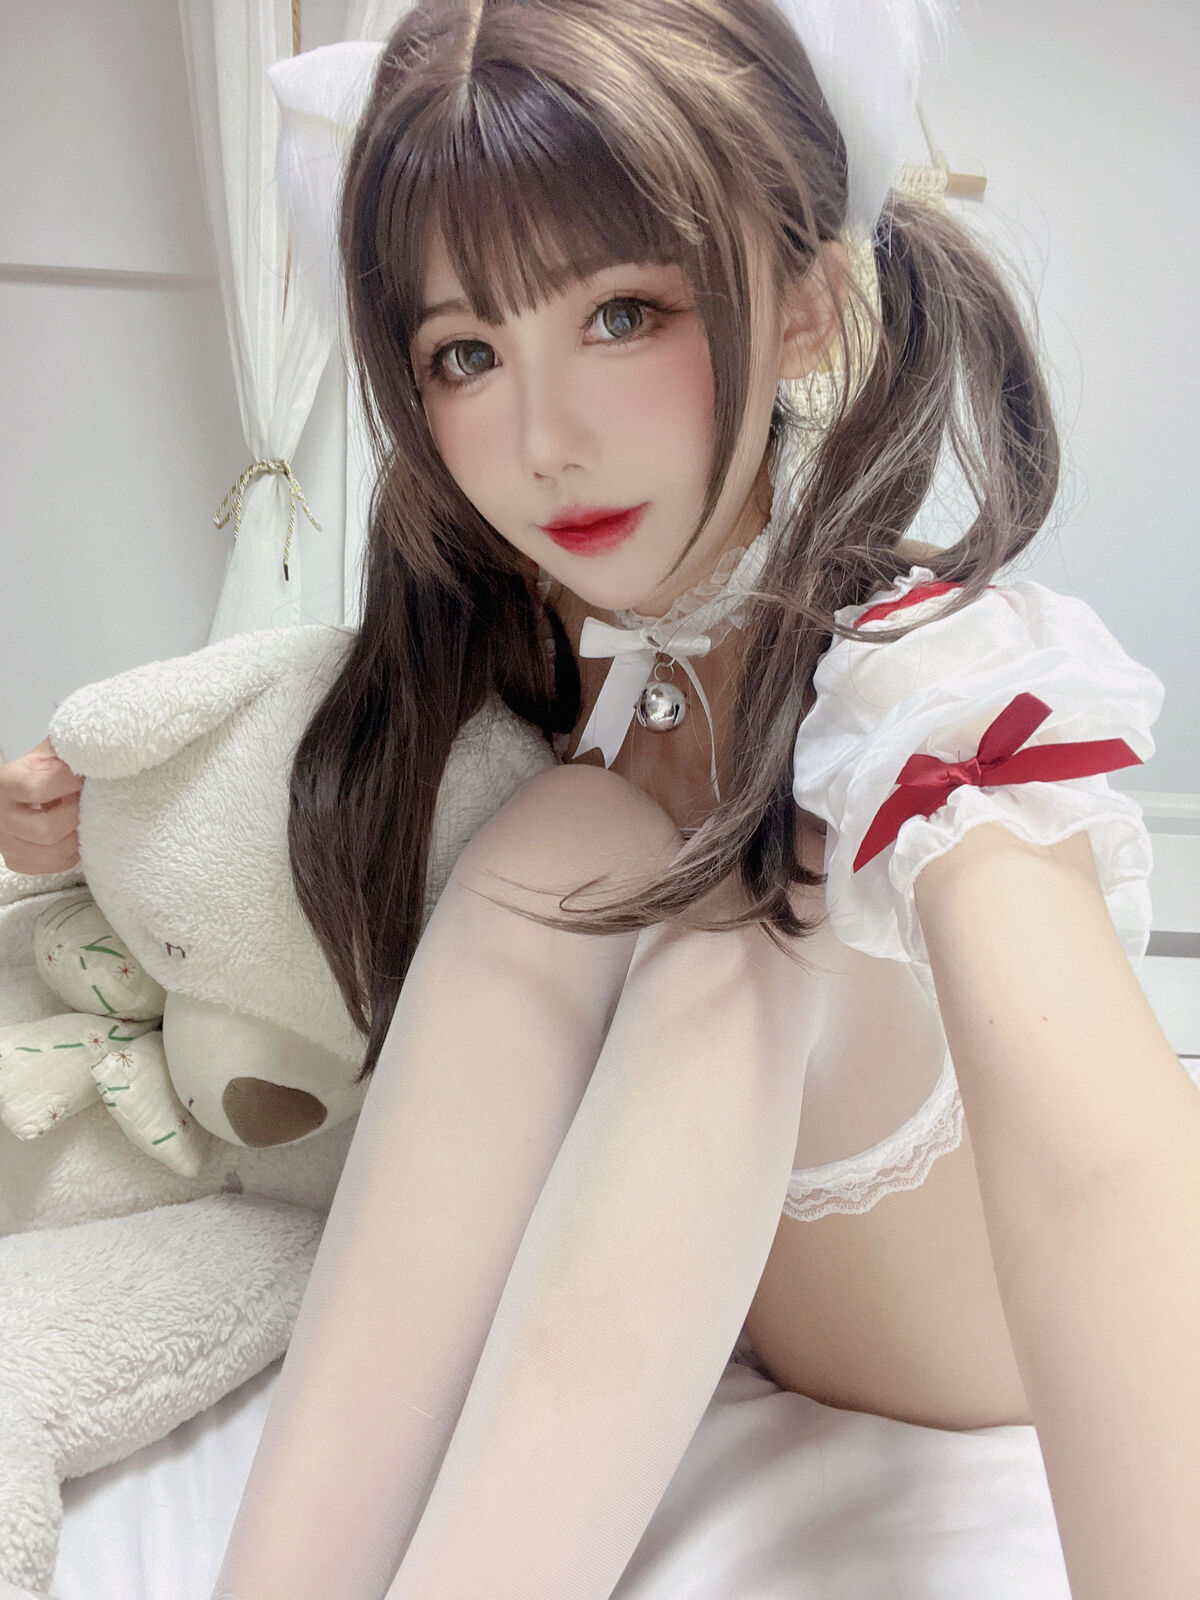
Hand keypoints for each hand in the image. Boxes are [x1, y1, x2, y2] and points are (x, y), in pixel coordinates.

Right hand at [0, 736, 83, 873]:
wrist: (19, 782)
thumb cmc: (38, 762)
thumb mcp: (48, 747)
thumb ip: (67, 750)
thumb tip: (96, 755)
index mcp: (5, 783)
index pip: (38, 789)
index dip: (67, 782)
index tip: (79, 776)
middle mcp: (0, 816)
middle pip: (47, 830)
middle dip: (74, 815)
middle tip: (80, 801)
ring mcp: (6, 842)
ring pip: (54, 853)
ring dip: (75, 835)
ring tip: (77, 816)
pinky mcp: (16, 859)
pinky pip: (52, 866)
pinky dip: (69, 851)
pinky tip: (69, 832)